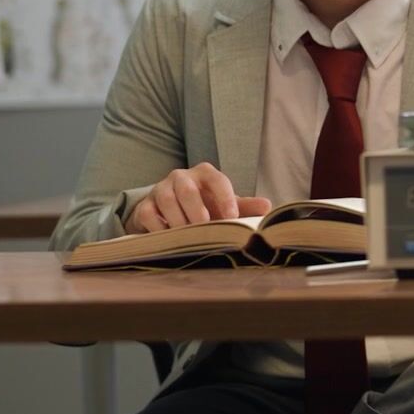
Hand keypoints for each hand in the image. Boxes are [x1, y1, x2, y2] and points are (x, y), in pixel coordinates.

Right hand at [126, 162, 271, 232]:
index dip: (225, 198)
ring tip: (189, 236)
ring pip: (167, 201)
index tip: (232, 217)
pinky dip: (159, 229)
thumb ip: (245, 206)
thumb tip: (268, 206)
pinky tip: (169, 239)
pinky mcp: (145, 205)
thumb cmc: (205, 206)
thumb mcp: (225, 205)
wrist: (169, 210)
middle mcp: (181, 177)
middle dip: (197, 210)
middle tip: (205, 228)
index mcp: (206, 174)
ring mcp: (161, 190)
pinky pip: (149, 215)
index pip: (217, 180)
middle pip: (187, 189)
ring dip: (178, 221)